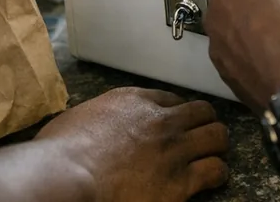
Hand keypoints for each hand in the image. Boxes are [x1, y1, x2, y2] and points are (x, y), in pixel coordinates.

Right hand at [34, 87, 228, 200]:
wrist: (69, 174)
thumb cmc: (62, 150)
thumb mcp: (79, 117)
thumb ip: (98, 117)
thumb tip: (91, 127)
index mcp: (135, 101)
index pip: (171, 99)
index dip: (176, 111)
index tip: (175, 121)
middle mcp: (161, 120)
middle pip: (202, 112)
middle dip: (204, 122)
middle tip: (202, 134)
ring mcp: (174, 149)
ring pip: (217, 137)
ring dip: (216, 145)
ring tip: (214, 154)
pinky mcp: (181, 180)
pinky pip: (215, 170)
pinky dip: (217, 173)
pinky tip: (213, 178)